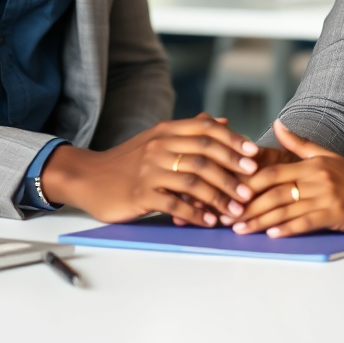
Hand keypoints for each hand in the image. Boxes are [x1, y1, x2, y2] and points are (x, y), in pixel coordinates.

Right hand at [39, 115, 259, 226]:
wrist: (89, 177)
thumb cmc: (129, 160)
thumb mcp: (158, 139)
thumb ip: (191, 130)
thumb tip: (223, 121)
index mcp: (167, 130)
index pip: (206, 129)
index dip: (232, 141)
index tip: (254, 154)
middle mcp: (159, 146)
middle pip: (204, 154)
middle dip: (231, 171)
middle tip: (251, 186)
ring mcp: (149, 170)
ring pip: (193, 180)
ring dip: (219, 196)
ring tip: (236, 209)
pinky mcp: (140, 194)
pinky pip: (174, 204)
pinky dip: (195, 214)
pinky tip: (209, 221)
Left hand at [231, 119, 343, 237]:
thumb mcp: (326, 156)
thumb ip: (299, 144)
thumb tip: (276, 125)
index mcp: (310, 164)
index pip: (272, 172)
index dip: (248, 183)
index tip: (230, 193)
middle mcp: (316, 177)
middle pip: (274, 191)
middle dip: (248, 205)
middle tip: (227, 216)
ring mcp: (326, 195)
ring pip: (286, 208)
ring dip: (261, 221)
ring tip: (241, 230)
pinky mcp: (336, 213)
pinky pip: (307, 221)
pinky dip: (288, 228)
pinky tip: (273, 235)